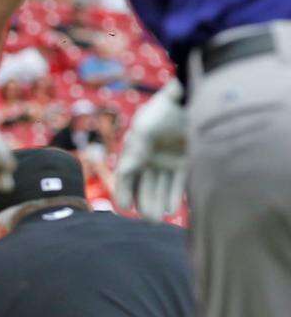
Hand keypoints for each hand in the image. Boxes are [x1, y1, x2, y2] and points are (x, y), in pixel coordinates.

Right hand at [115, 78, 186, 220]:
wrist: (192, 96)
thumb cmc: (163, 111)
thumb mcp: (143, 130)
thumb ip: (133, 152)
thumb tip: (124, 171)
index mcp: (135, 150)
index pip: (125, 177)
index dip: (123, 192)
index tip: (124, 207)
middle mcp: (150, 158)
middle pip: (144, 186)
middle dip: (144, 203)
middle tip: (148, 219)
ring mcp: (168, 160)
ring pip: (161, 187)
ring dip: (158, 203)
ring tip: (157, 218)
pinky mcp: (186, 161)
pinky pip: (178, 183)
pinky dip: (174, 196)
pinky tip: (171, 209)